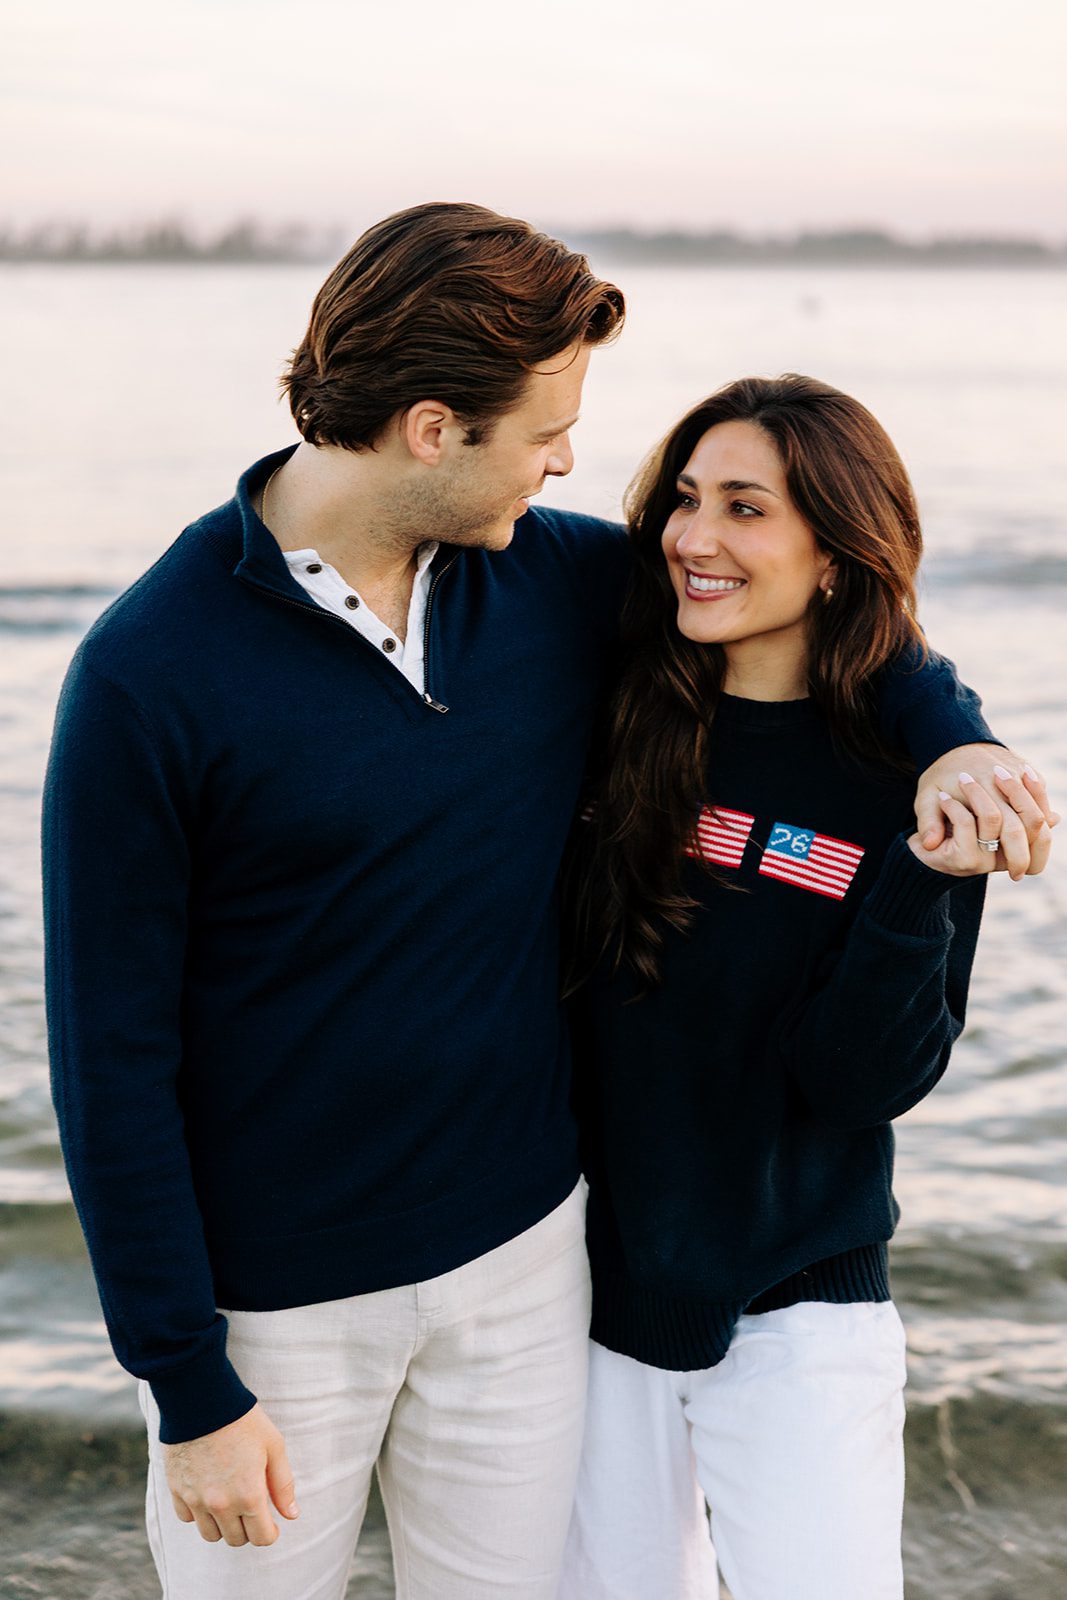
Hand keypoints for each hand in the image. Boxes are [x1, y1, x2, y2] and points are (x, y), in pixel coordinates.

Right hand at [163, 1402, 298, 1546]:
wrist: (202, 1400)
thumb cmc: (243, 1420)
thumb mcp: (274, 1446)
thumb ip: (283, 1484)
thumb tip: (291, 1515)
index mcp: (249, 1495)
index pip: (261, 1538)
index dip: (270, 1532)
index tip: (270, 1524)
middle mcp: (221, 1505)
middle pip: (236, 1539)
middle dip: (247, 1528)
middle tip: (251, 1507)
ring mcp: (196, 1500)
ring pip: (210, 1535)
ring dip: (222, 1525)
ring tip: (229, 1502)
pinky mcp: (176, 1490)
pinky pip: (187, 1518)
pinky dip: (198, 1512)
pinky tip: (207, 1492)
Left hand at [914, 744, 1056, 879]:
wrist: (954, 742)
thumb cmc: (939, 776)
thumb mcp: (926, 797)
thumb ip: (929, 821)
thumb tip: (930, 845)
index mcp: (982, 787)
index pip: (1007, 827)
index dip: (1014, 855)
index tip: (1014, 875)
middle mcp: (1005, 779)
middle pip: (1030, 821)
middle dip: (1029, 851)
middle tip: (1021, 873)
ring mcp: (1019, 772)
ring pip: (1041, 809)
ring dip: (1041, 836)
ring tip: (1032, 860)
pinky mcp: (1026, 770)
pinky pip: (1041, 797)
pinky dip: (1042, 817)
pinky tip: (1036, 836)